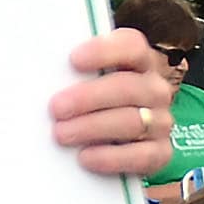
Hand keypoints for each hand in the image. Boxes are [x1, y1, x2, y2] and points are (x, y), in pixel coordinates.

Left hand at [55, 30, 176, 176]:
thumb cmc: (87, 107)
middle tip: (56, 108)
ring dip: (93, 128)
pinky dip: (112, 157)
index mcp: (138, 62)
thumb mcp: (80, 84)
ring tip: (62, 134)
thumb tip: (42, 76)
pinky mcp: (161, 152)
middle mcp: (154, 89)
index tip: (74, 60)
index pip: (132, 46)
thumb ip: (69, 75)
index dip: (105, 51)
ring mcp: (160, 121)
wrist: (106, 146)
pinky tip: (86, 157)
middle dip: (89, 97)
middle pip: (128, 87)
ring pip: (133, 122)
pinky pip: (143, 155)